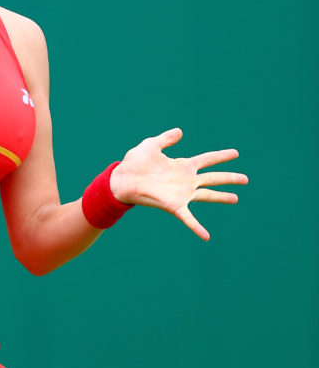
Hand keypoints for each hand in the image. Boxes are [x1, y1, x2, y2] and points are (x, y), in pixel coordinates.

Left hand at [110, 128, 247, 240]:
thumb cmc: (134, 163)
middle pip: (213, 177)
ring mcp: (182, 193)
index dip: (221, 156)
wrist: (122, 179)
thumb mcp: (151, 145)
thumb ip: (166, 139)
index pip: (206, 159)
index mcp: (182, 165)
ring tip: (236, 199)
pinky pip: (189, 218)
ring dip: (221, 197)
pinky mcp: (174, 205)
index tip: (235, 153)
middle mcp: (185, 180)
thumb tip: (180, 131)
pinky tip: (206, 237)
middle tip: (246, 179)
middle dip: (229, 178)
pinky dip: (197, 228)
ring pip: (207, 195)